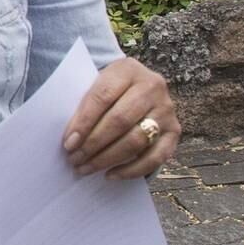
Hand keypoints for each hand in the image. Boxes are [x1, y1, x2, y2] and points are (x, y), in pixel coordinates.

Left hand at [63, 57, 178, 178]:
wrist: (137, 84)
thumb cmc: (108, 88)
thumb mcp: (94, 83)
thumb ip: (85, 105)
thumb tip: (71, 141)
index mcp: (127, 70)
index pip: (101, 97)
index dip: (83, 122)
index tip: (68, 143)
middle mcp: (152, 86)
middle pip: (119, 120)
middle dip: (93, 144)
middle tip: (74, 159)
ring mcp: (166, 109)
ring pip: (136, 140)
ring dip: (108, 159)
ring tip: (86, 168)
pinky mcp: (175, 130)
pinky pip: (156, 157)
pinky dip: (132, 170)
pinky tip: (110, 175)